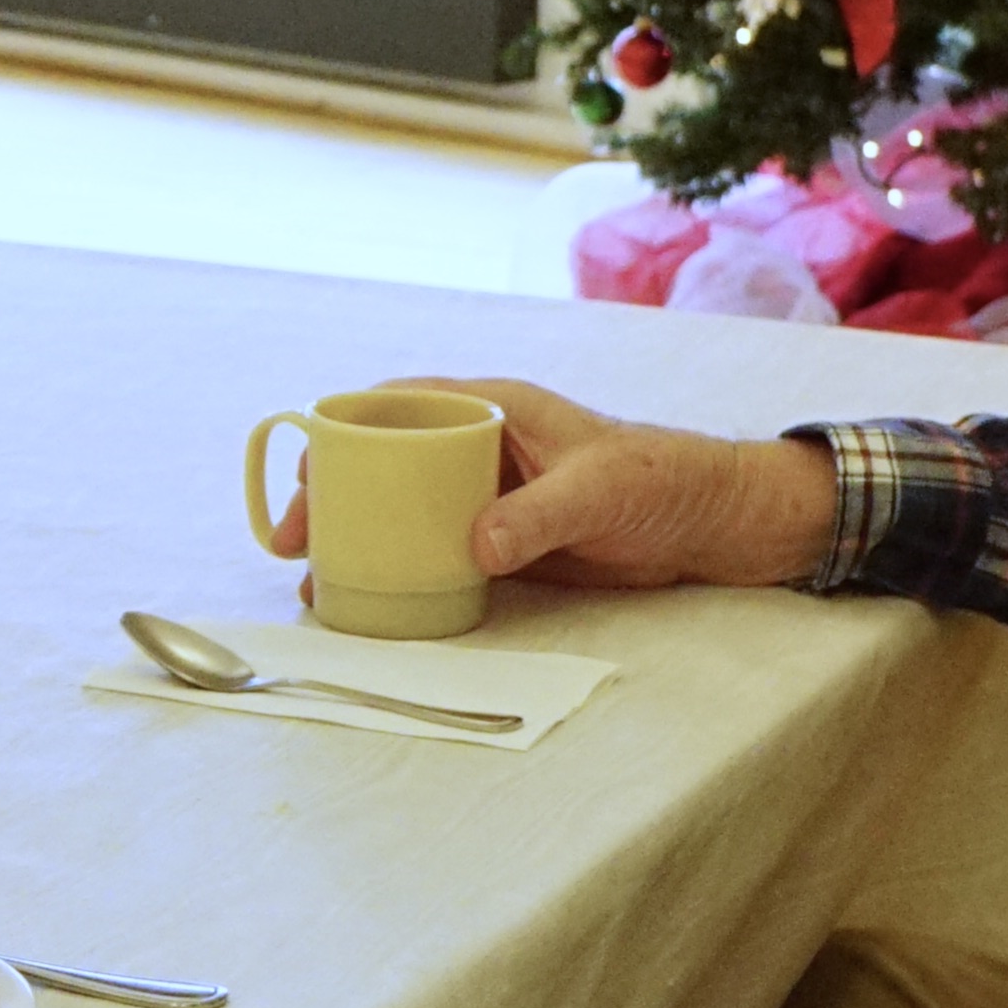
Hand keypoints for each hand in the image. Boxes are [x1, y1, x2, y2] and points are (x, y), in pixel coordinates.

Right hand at [263, 378, 839, 590]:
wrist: (712, 524)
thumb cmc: (662, 481)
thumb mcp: (599, 491)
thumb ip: (536, 517)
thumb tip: (475, 548)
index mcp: (494, 406)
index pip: (399, 405)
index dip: (342, 434)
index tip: (305, 474)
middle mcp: (480, 445)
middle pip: (385, 463)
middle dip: (333, 497)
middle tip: (294, 542)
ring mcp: (488, 495)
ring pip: (403, 511)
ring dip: (360, 541)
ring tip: (316, 581)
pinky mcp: (502, 541)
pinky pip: (437, 551)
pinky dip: (401, 572)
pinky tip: (373, 603)